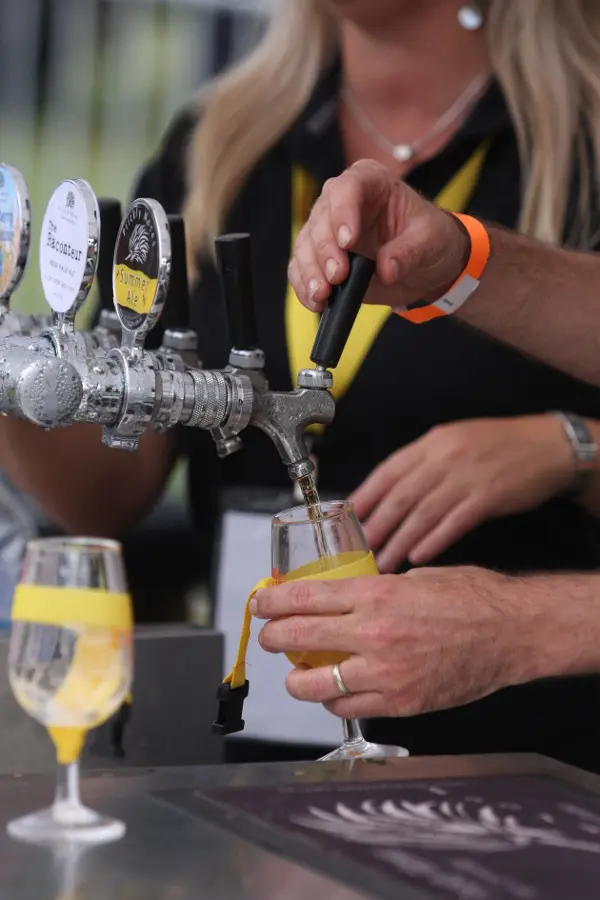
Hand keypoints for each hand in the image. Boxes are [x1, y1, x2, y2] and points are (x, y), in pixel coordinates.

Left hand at [253, 566, 530, 719]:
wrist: (510, 633)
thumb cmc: (472, 598)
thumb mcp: (415, 578)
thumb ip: (375, 590)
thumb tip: (343, 599)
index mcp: (376, 594)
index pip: (305, 598)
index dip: (273, 602)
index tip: (261, 604)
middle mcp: (374, 634)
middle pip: (299, 637)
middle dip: (273, 637)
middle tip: (268, 635)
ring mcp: (385, 673)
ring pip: (314, 683)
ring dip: (295, 677)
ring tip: (294, 670)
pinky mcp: (399, 702)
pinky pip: (347, 706)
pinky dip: (331, 699)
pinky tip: (332, 690)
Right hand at [288, 159, 468, 311]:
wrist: (424, 265)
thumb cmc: (429, 239)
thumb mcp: (430, 241)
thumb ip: (409, 252)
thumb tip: (385, 268)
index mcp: (371, 182)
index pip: (347, 188)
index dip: (343, 213)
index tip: (348, 242)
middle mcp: (342, 202)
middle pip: (320, 219)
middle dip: (325, 251)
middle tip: (337, 276)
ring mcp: (327, 230)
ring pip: (306, 245)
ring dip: (311, 272)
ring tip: (323, 294)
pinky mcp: (320, 258)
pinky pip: (301, 269)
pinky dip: (305, 287)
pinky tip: (315, 301)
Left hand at [350, 415, 574, 571]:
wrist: (548, 446)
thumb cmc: (497, 446)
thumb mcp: (453, 442)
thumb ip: (421, 464)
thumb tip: (387, 493)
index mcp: (431, 444)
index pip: (387, 472)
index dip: (364, 497)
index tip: (346, 519)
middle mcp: (444, 458)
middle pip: (400, 496)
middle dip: (375, 526)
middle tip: (358, 551)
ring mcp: (465, 477)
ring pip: (422, 514)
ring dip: (399, 541)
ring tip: (384, 562)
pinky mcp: (487, 496)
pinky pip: (454, 522)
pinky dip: (434, 540)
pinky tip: (418, 556)